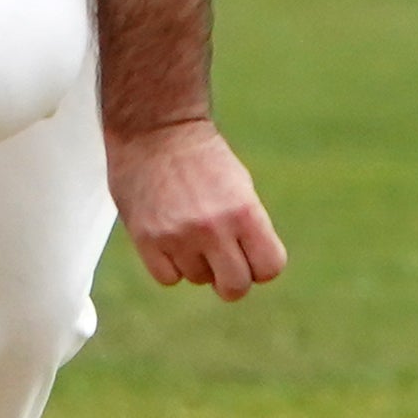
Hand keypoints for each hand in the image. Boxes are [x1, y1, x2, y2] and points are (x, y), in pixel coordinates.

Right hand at [109, 117, 287, 300]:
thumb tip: (249, 271)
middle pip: (236, 287)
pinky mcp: (147, 239)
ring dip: (197, 264)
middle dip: (232, 279)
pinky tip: (169, 237)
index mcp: (244, 211)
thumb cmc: (203, 159)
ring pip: (199, 280)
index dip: (262, 265)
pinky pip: (168, 277)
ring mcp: (178, 236)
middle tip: (223, 260)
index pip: (269, 268)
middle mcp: (213, 228)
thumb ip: (248, 230)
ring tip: (189, 230)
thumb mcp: (240, 188)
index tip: (251, 254)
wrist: (156, 130)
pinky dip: (170, 265)